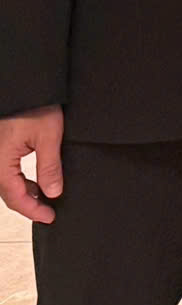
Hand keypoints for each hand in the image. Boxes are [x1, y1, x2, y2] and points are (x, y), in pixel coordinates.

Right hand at [0, 106, 63, 224]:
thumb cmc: (34, 106)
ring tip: (46, 199)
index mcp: (0, 162)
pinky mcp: (0, 149)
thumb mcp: (48, 136)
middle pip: (8, 193)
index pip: (14, 196)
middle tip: (48, 213)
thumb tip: (53, 192)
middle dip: (28, 205)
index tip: (50, 217)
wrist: (27, 87)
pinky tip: (36, 184)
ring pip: (6, 184)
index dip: (33, 210)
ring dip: (24, 194)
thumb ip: (49, 167)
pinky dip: (21, 181)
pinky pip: (7, 172)